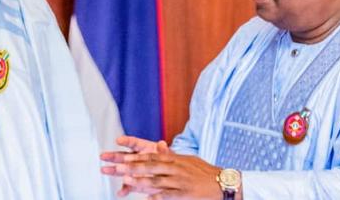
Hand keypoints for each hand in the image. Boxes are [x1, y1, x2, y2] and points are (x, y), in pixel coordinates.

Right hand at [101, 136, 170, 196]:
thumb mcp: (169, 156)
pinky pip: (129, 186)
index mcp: (144, 149)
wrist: (173, 177)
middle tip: (104, 156)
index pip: (134, 143)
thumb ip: (164, 151)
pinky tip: (121, 192)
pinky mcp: (137, 183)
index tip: (119, 140)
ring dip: (113, 170)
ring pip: (122, 170)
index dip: (126, 141)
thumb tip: (162, 144)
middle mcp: (137, 159)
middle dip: (113, 156)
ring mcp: (135, 171)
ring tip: (104, 170)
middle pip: (123, 156)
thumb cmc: (170, 163)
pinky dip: (125, 189)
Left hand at [102, 141, 228, 198]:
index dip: (135, 156)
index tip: (121, 157)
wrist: (222, 183)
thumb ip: (172, 154)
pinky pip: (168, 195)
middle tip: (117, 166)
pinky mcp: (184, 193)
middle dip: (132, 166)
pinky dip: (157, 196)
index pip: (151, 156)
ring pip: (156, 180)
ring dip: (141, 180)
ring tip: (127, 180)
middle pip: (150, 166)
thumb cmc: (204, 172)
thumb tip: (160, 145)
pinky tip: (147, 198)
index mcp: (175, 160)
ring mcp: (179, 181)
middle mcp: (175, 168)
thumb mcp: (188, 159)